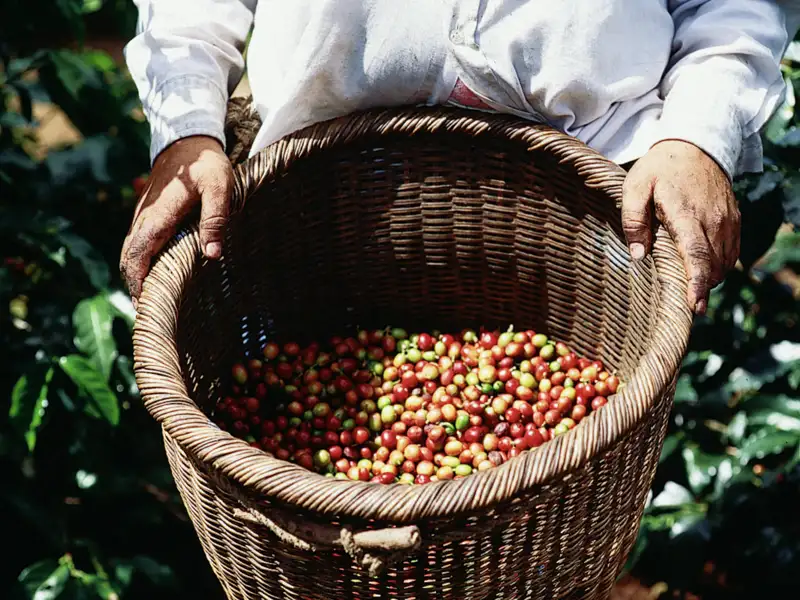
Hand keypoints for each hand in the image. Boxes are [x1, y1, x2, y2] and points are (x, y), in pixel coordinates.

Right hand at [120, 135, 232, 302]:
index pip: (138, 254)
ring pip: (130, 252)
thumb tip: (211, 255)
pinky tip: (154, 278)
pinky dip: (140, 264)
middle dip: (135, 286)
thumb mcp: (219, 187)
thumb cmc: (206, 165)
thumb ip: (215, 219)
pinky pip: (138, 245)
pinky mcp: (148, 216)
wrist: (188, 141)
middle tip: (149, 315)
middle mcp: (144, 219)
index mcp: (159, 216)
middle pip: (128, 259)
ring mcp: (143, 217)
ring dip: (136, 277)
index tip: (145, 305)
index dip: (138, 281)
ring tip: (151, 303)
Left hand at [621, 140, 740, 314]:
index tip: (694, 306)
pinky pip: (731, 253)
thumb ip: (633, 220)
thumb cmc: (660, 168)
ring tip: (691, 289)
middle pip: (713, 266)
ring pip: (724, 263)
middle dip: (701, 289)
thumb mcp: (636, 187)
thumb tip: (638, 256)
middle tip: (685, 306)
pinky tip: (703, 270)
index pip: (696, 255)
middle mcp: (714, 221)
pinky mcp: (734, 220)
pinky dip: (719, 266)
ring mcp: (728, 221)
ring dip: (710, 278)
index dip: (697, 283)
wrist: (695, 145)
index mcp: (687, 215)